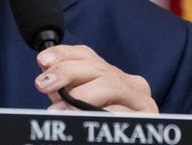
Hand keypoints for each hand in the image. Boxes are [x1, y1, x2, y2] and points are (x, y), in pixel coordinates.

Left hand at [34, 45, 158, 112]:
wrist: (120, 139)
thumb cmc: (97, 124)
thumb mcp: (78, 102)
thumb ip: (66, 89)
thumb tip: (47, 78)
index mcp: (112, 75)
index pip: (86, 55)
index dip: (63, 54)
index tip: (42, 60)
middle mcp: (130, 82)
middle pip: (96, 67)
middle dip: (67, 72)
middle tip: (44, 85)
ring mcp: (141, 99)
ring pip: (111, 85)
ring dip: (82, 95)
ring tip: (62, 109)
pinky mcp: (148, 116)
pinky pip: (123, 110)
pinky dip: (103, 111)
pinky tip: (86, 116)